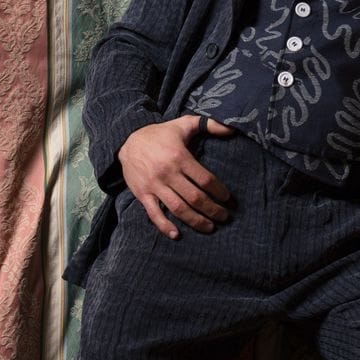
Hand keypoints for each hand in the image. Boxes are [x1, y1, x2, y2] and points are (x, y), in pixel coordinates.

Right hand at [117, 115, 234, 238]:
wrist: (127, 140)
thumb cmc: (160, 134)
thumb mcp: (184, 124)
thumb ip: (209, 124)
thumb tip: (232, 129)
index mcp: (180, 157)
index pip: (205, 180)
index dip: (219, 191)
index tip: (228, 199)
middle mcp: (168, 173)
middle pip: (195, 197)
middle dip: (212, 210)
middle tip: (225, 217)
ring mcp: (154, 186)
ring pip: (178, 208)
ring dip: (195, 220)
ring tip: (210, 227)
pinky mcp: (142, 195)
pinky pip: (154, 214)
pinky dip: (165, 226)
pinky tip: (177, 235)